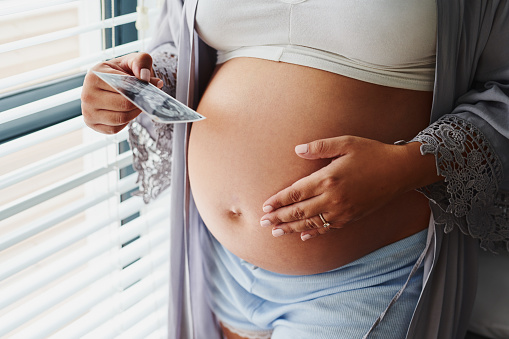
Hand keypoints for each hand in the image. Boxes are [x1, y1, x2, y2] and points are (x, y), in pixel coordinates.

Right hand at [81, 52, 162, 133]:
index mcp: (94, 76)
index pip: (124, 86)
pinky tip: (126, 112)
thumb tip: (145, 78)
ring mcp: (87, 111)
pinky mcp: (92, 124)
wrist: (109, 83)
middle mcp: (87, 95)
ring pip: (121, 118)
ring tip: (139, 104)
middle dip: (140, 102)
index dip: (140, 88)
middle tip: (147, 98)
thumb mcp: (132, 60)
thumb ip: (141, 61)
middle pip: (124, 104)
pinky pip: (115, 128)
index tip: (149, 86)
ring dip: (135, 113)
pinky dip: (125, 122)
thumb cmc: (121, 71)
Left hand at [260, 136, 424, 240]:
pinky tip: (303, 236)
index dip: (278, 201)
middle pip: (299, 212)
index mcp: (328, 179)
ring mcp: (342, 211)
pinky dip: (313, 233)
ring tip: (276, 232)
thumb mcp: (346, 143)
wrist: (400, 171)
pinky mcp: (351, 218)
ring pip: (311, 223)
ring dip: (291, 228)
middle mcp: (332, 198)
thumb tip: (297, 150)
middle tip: (263, 223)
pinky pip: (327, 228)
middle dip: (279, 218)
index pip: (295, 194)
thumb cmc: (372, 153)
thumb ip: (319, 147)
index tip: (264, 207)